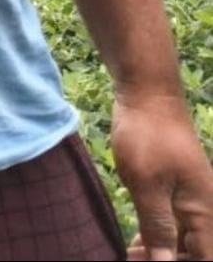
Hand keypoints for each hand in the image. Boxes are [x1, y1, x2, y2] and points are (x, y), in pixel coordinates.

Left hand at [113, 91, 212, 260]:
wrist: (146, 93)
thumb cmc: (147, 135)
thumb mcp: (147, 185)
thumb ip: (158, 228)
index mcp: (204, 213)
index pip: (205, 259)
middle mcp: (203, 210)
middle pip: (195, 254)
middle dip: (168, 261)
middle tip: (133, 260)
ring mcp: (189, 199)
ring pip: (183, 242)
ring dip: (162, 254)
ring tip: (132, 255)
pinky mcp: (174, 189)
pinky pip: (173, 225)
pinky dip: (157, 237)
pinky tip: (136, 244)